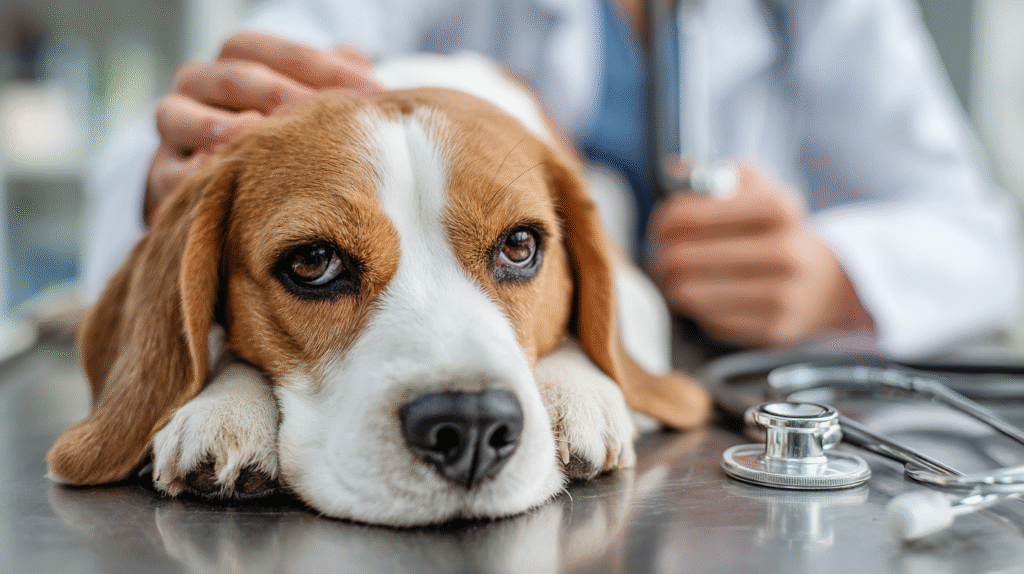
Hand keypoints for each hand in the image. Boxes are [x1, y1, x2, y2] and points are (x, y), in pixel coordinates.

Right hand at [146, 31, 384, 223]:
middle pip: (237, 79)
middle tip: (326, 120)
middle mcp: (199, 84)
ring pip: (187, 117)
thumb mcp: (306, 102)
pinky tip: (229, 179)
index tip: (373, 95)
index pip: (276, 51)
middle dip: (285, 98)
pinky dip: (196, 175)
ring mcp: (175, 128)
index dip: (325, 70)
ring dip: (226, 131)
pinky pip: (172, 173)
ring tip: (262, 140)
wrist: (222, 187)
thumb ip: (332, 79)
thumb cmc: (278, 135)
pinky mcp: (162, 175)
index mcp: (237, 58)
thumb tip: (361, 60)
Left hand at [649, 163, 872, 346]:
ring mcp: (782, 294)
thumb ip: (713, 174)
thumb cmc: (776, 230)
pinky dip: (699, 309)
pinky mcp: (775, 328)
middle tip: (662, 257)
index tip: (662, 228)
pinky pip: (709, 321)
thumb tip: (671, 170)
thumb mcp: (757, 188)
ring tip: (679, 278)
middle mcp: (785, 251)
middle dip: (661, 258)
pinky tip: (708, 297)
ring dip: (674, 286)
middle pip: (682, 258)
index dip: (663, 223)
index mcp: (779, 208)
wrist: (825, 283)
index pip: (688, 216)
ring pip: (689, 294)